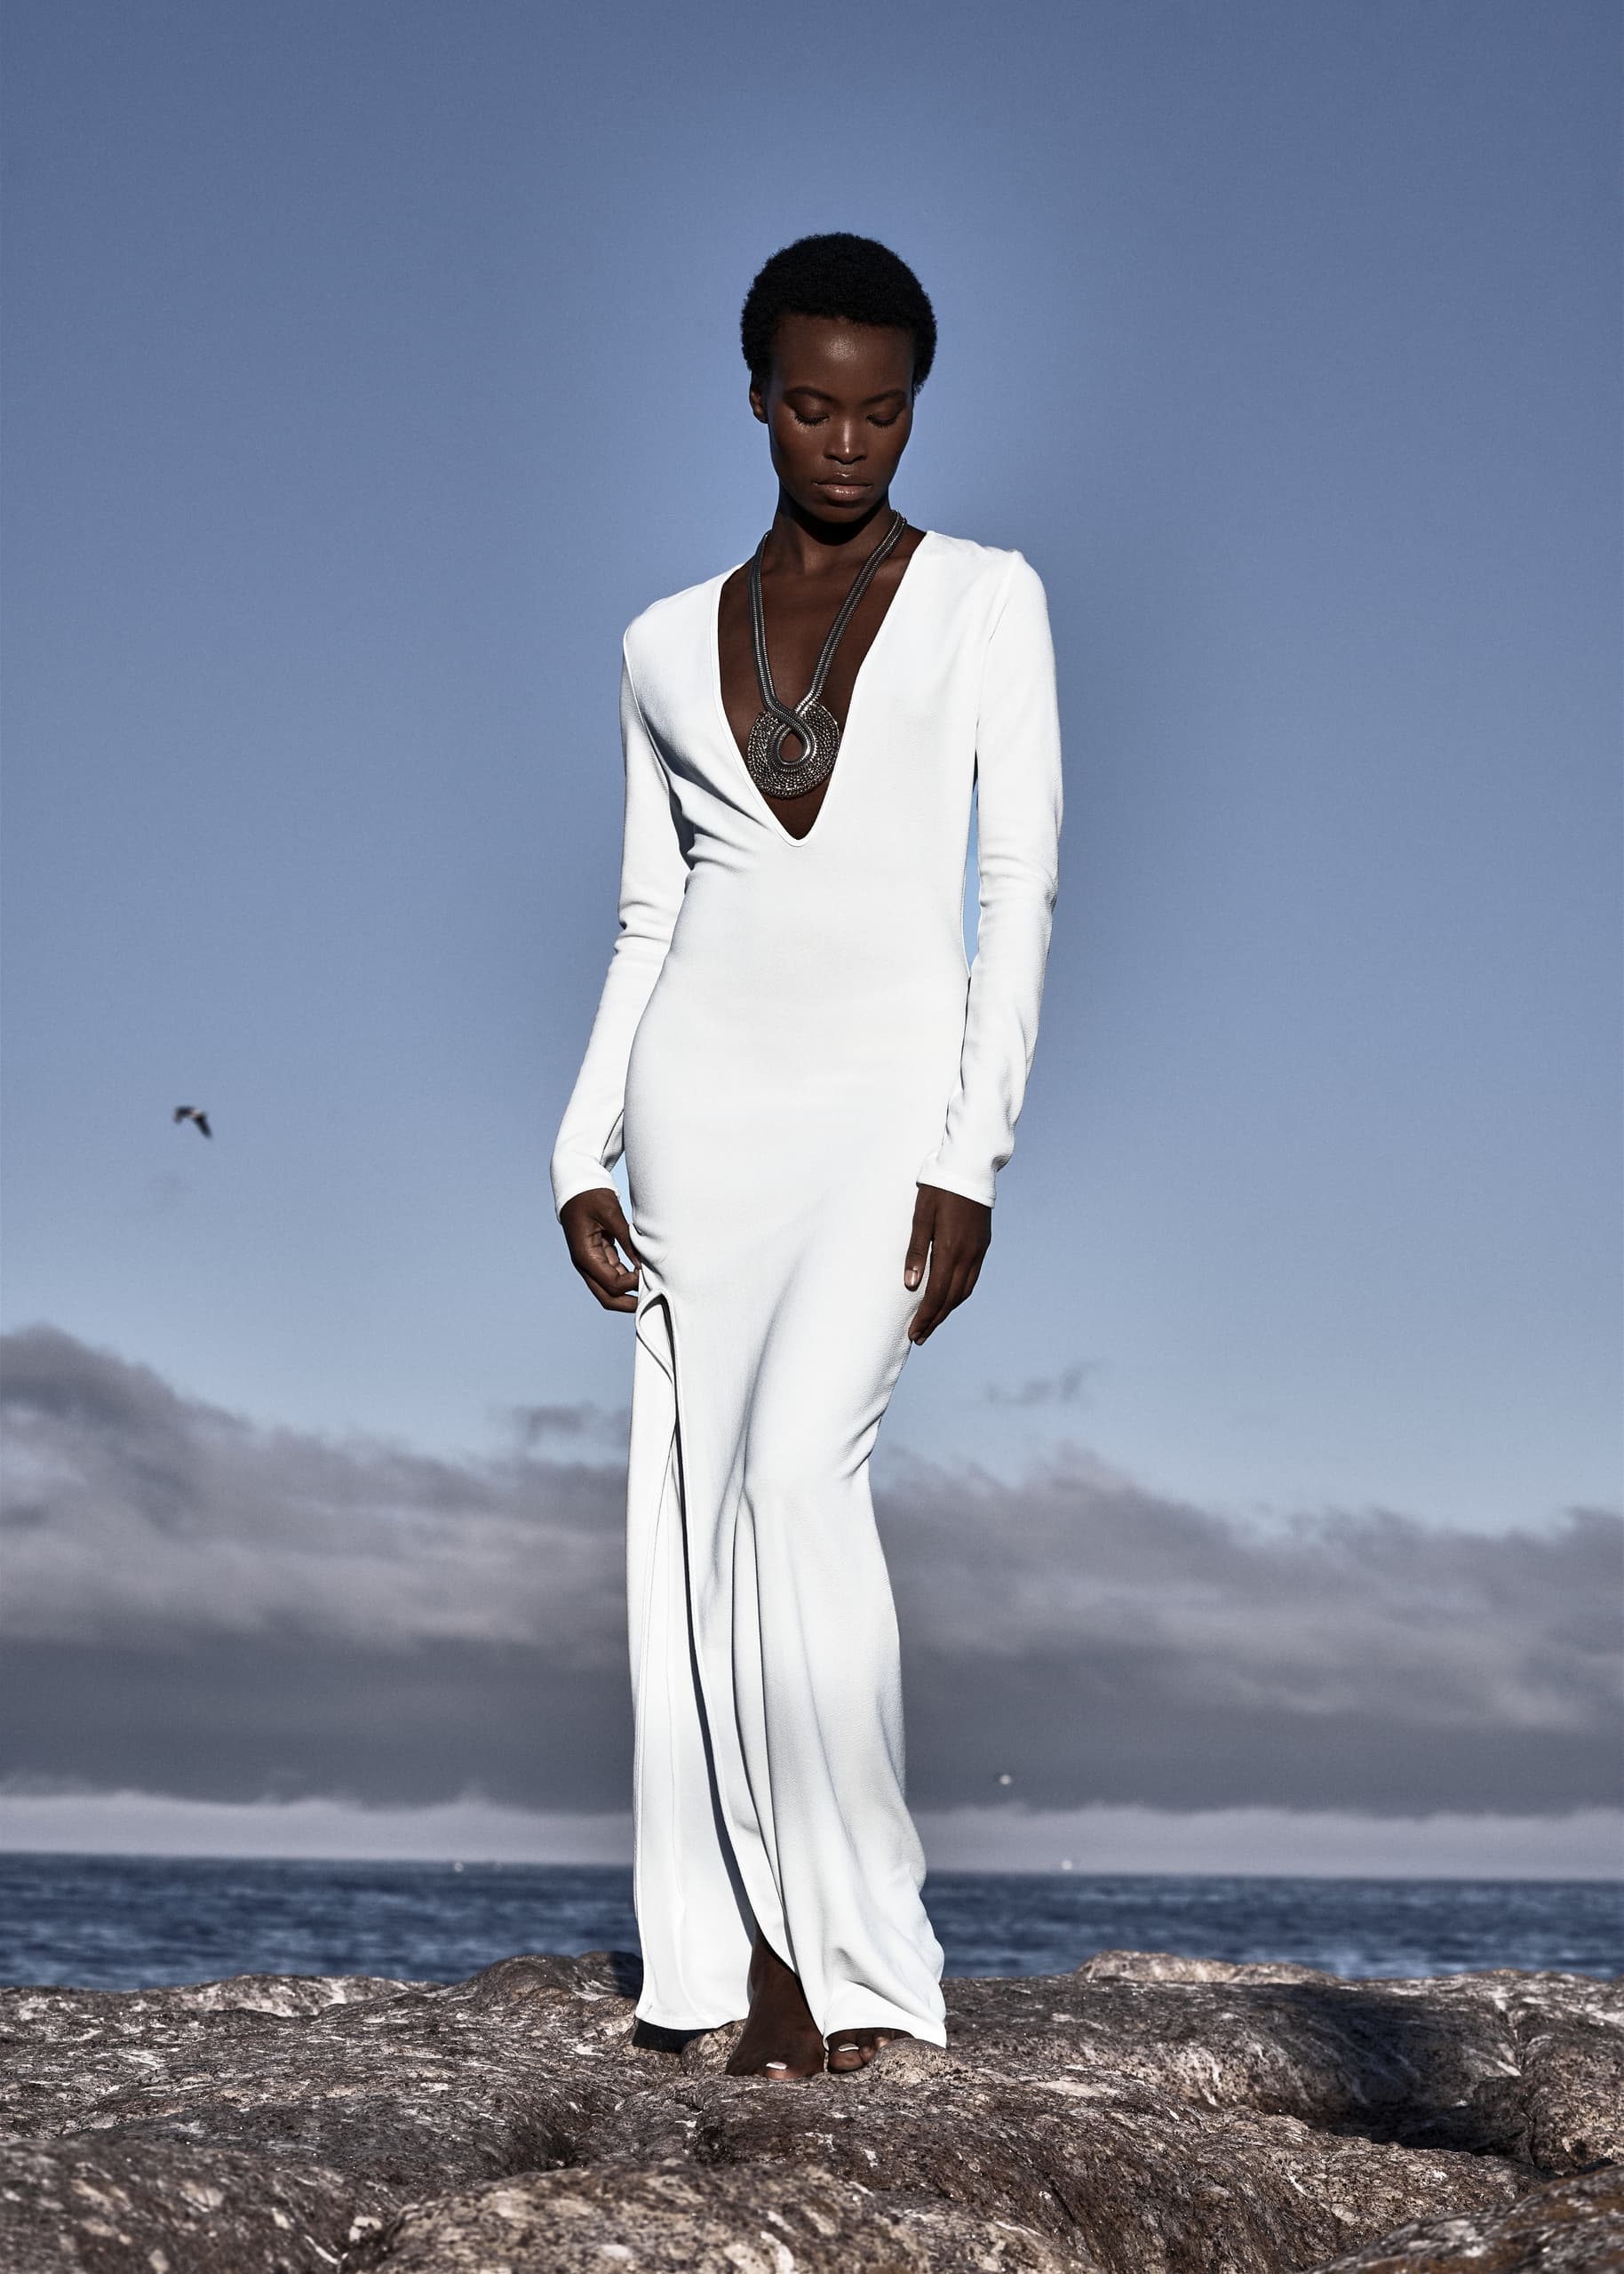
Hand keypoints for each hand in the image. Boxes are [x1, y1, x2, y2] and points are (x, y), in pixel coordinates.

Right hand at [560, 1187, 640, 1312]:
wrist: (576, 1187)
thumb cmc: (590, 1196)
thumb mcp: (610, 1212)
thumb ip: (626, 1238)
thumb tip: (642, 1262)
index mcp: (584, 1255)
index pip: (610, 1284)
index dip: (631, 1284)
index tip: (648, 1273)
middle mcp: (585, 1263)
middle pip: (607, 1296)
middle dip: (628, 1303)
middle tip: (651, 1301)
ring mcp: (591, 1262)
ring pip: (610, 1289)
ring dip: (629, 1292)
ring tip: (651, 1287)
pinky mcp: (598, 1256)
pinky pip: (613, 1274)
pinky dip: (627, 1278)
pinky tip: (643, 1275)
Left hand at [904, 1184, 990, 1342]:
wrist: (971, 1168)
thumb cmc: (939, 1188)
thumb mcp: (921, 1216)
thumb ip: (916, 1251)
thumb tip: (911, 1284)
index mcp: (950, 1249)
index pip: (937, 1294)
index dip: (925, 1316)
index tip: (913, 1333)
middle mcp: (968, 1255)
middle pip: (951, 1298)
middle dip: (935, 1320)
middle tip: (920, 1337)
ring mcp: (978, 1250)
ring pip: (964, 1291)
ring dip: (948, 1310)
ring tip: (933, 1323)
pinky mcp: (983, 1244)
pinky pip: (972, 1278)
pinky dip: (959, 1294)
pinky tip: (950, 1298)